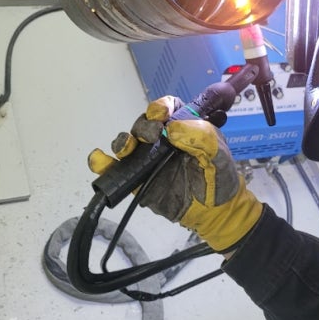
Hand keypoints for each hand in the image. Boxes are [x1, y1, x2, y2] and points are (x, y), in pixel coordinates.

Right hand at [88, 96, 262, 252]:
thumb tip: (173, 128)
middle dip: (143, 127)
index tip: (161, 116)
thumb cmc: (219, 177)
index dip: (160, 107)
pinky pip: (116, 169)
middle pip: (143, 124)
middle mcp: (162, 139)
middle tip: (152, 138)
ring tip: (127, 150)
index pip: (166, 107)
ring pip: (127, 142)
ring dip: (123, 142)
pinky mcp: (138, 180)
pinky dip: (102, 163)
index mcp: (182, 127)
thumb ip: (200, 136)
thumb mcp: (218, 152)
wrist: (216, 212)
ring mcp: (148, 159)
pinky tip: (99, 160)